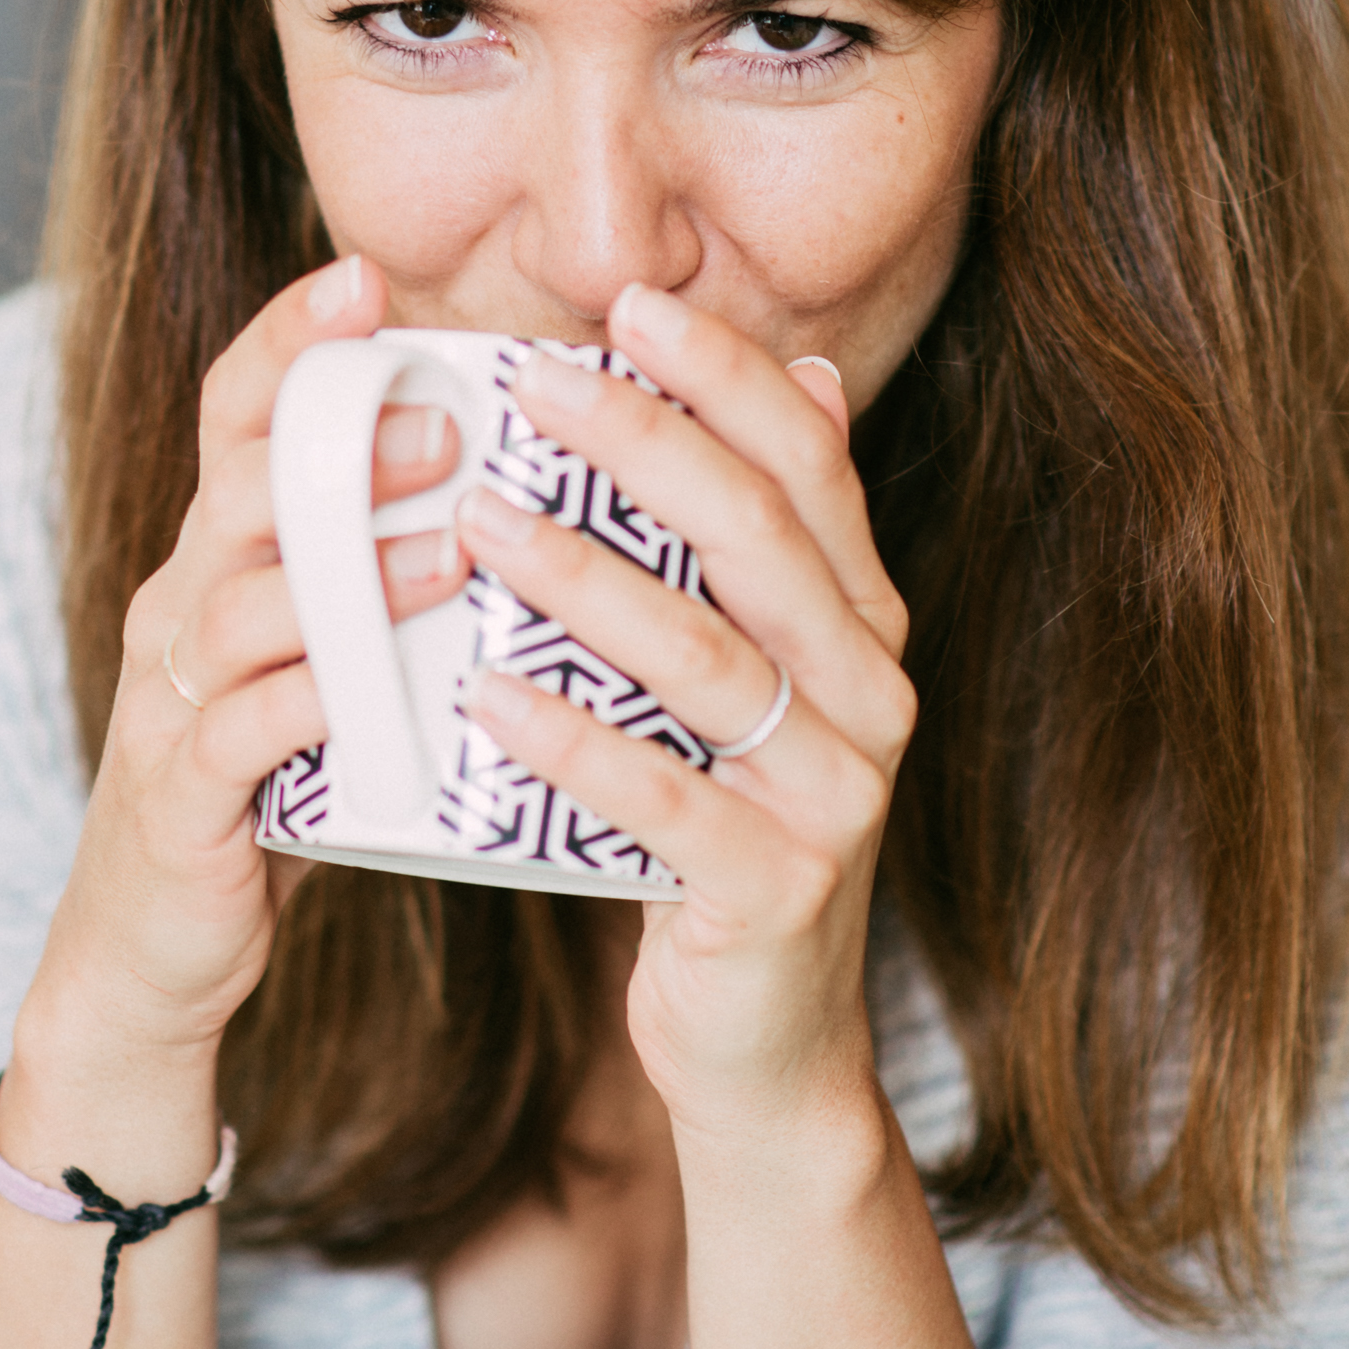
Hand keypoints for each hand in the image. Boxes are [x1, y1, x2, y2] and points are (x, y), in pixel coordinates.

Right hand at [29, 253, 470, 1065]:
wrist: (157, 948)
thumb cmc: (274, 785)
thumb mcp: (325, 658)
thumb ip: (388, 576)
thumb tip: (524, 485)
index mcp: (219, 554)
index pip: (237, 414)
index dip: (289, 339)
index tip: (365, 278)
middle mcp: (179, 603)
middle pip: (239, 486)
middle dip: (337, 443)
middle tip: (446, 418)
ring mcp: (170, 698)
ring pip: (243, 605)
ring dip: (349, 574)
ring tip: (452, 551)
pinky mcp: (181, 794)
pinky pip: (240, 732)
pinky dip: (310, 705)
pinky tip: (377, 695)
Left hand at [453, 282, 915, 1149]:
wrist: (766, 1042)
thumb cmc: (725, 829)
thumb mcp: (760, 682)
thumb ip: (770, 549)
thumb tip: (812, 374)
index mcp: (863, 623)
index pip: (810, 467)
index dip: (727, 379)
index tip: (628, 305)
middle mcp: (871, 693)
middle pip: (761, 541)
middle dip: (646, 448)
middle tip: (531, 385)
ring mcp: (836, 795)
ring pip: (708, 662)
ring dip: (587, 581)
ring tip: (478, 523)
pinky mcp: (779, 889)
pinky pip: (664, 800)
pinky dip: (572, 741)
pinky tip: (482, 692)